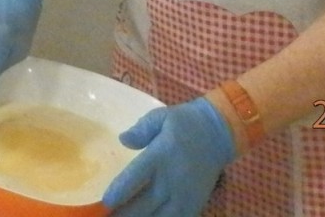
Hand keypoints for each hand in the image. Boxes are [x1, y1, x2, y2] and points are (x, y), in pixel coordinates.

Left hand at [101, 97, 234, 216]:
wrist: (218, 134)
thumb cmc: (185, 123)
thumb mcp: (161, 117)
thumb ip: (141, 129)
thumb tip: (123, 139)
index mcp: (161, 156)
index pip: (136, 177)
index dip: (120, 191)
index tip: (105, 202)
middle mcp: (172, 180)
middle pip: (144, 205)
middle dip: (124, 214)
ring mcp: (184, 196)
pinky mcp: (194, 204)